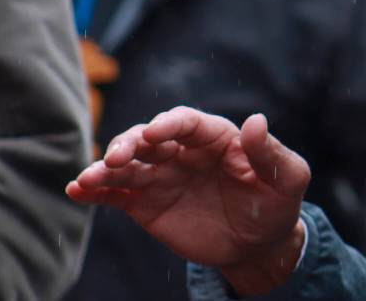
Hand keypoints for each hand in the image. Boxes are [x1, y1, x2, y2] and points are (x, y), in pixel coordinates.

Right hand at [66, 106, 309, 294]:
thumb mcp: (287, 179)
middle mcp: (184, 151)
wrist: (259, 245)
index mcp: (216, 137)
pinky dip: (96, 190)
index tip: (154, 133)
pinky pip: (117, 193)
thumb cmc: (277, 204)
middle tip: (118, 157)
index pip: (187, 122)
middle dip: (130, 142)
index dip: (169, 124)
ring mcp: (163, 175)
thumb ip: (270, 153)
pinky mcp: (146, 203)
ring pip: (127, 164)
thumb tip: (256, 120)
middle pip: (149, 138)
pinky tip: (78, 190)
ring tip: (89, 177)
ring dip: (105, 166)